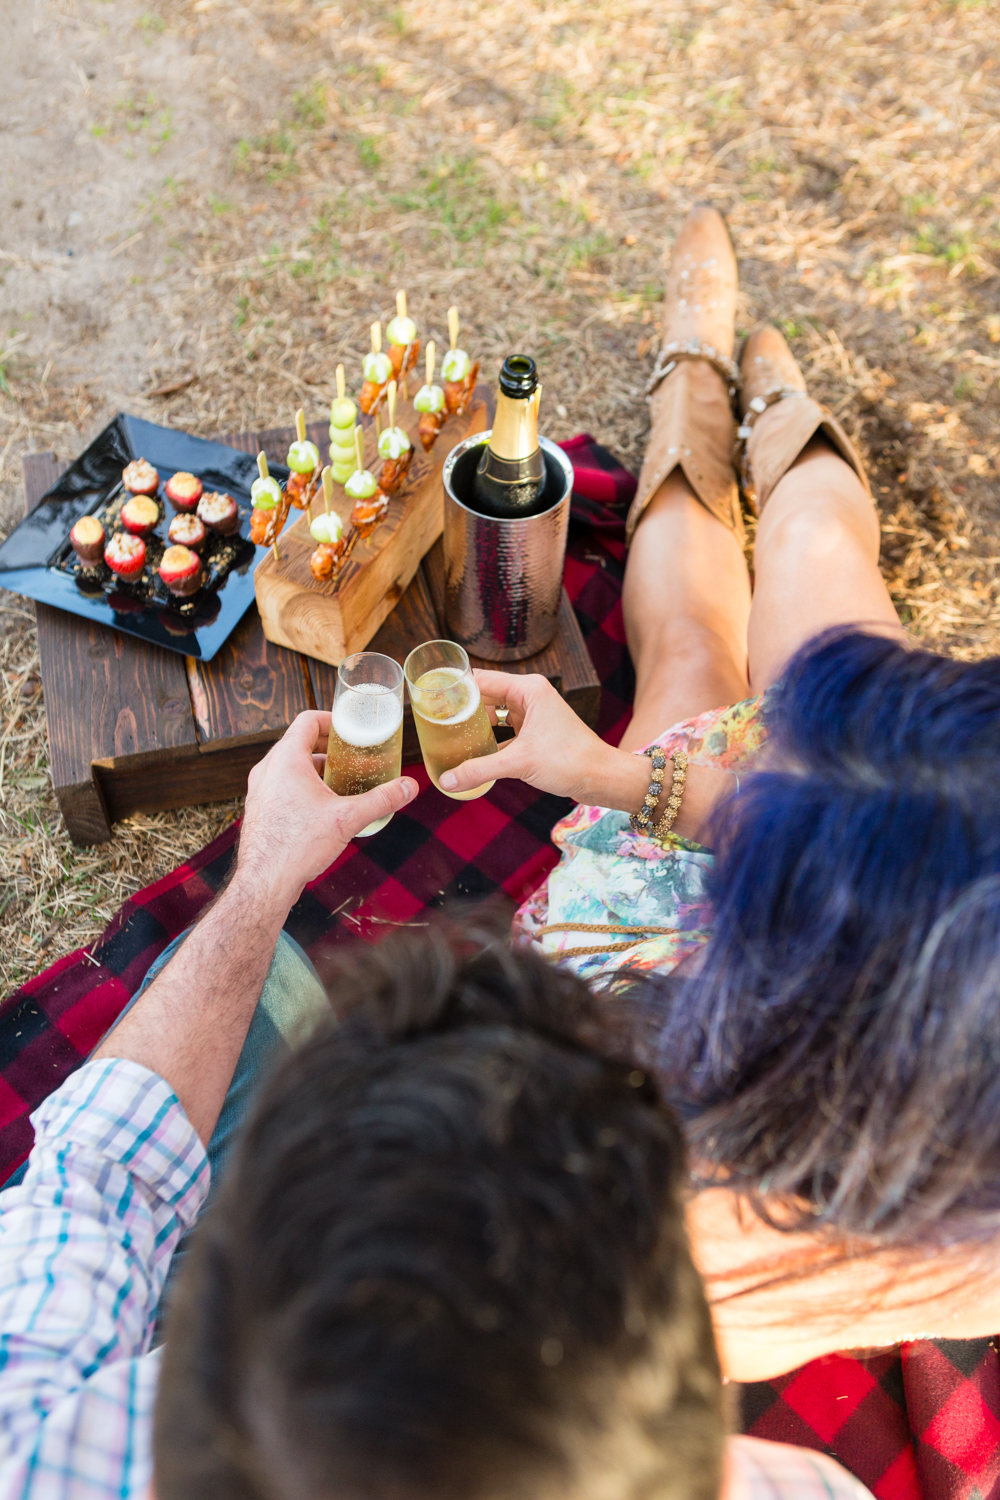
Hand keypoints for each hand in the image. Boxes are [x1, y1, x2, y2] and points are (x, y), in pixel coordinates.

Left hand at [237, 711, 416, 909]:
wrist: (265, 882)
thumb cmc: (298, 846)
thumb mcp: (348, 818)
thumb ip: (381, 799)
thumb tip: (409, 787)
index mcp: (286, 760)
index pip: (307, 721)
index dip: (331, 719)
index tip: (350, 728)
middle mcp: (268, 770)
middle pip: (299, 742)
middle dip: (329, 746)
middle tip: (353, 755)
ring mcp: (260, 790)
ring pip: (290, 766)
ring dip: (316, 767)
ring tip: (342, 781)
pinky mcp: (260, 809)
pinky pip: (282, 785)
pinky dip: (302, 785)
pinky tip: (323, 806)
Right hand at [438, 673, 740, 841]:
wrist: (601, 778)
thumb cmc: (569, 760)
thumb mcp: (519, 763)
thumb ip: (479, 769)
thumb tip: (447, 779)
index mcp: (527, 689)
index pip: (480, 680)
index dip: (454, 688)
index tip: (429, 696)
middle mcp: (529, 696)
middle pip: (485, 696)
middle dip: (460, 707)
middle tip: (431, 718)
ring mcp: (533, 715)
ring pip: (493, 715)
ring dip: (473, 725)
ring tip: (445, 734)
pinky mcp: (535, 733)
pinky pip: (503, 732)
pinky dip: (488, 740)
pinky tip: (469, 752)